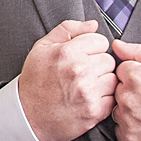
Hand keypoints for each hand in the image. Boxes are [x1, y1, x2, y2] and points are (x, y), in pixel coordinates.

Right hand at [17, 19, 115, 140]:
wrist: (28, 115)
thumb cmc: (35, 81)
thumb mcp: (42, 47)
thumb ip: (68, 29)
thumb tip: (93, 25)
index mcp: (67, 52)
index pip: (101, 41)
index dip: (92, 48)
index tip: (83, 56)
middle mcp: (79, 70)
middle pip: (108, 60)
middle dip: (98, 65)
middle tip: (82, 73)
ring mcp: (88, 92)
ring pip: (113, 78)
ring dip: (102, 82)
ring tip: (85, 86)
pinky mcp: (94, 110)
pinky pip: (112, 98)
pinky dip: (103, 99)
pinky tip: (88, 98)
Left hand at [109, 39, 140, 140]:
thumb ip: (139, 52)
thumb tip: (116, 45)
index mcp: (135, 76)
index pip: (121, 70)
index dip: (137, 76)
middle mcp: (127, 98)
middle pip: (118, 90)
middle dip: (132, 92)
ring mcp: (128, 120)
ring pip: (118, 110)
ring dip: (130, 111)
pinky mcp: (130, 139)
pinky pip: (121, 130)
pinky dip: (132, 129)